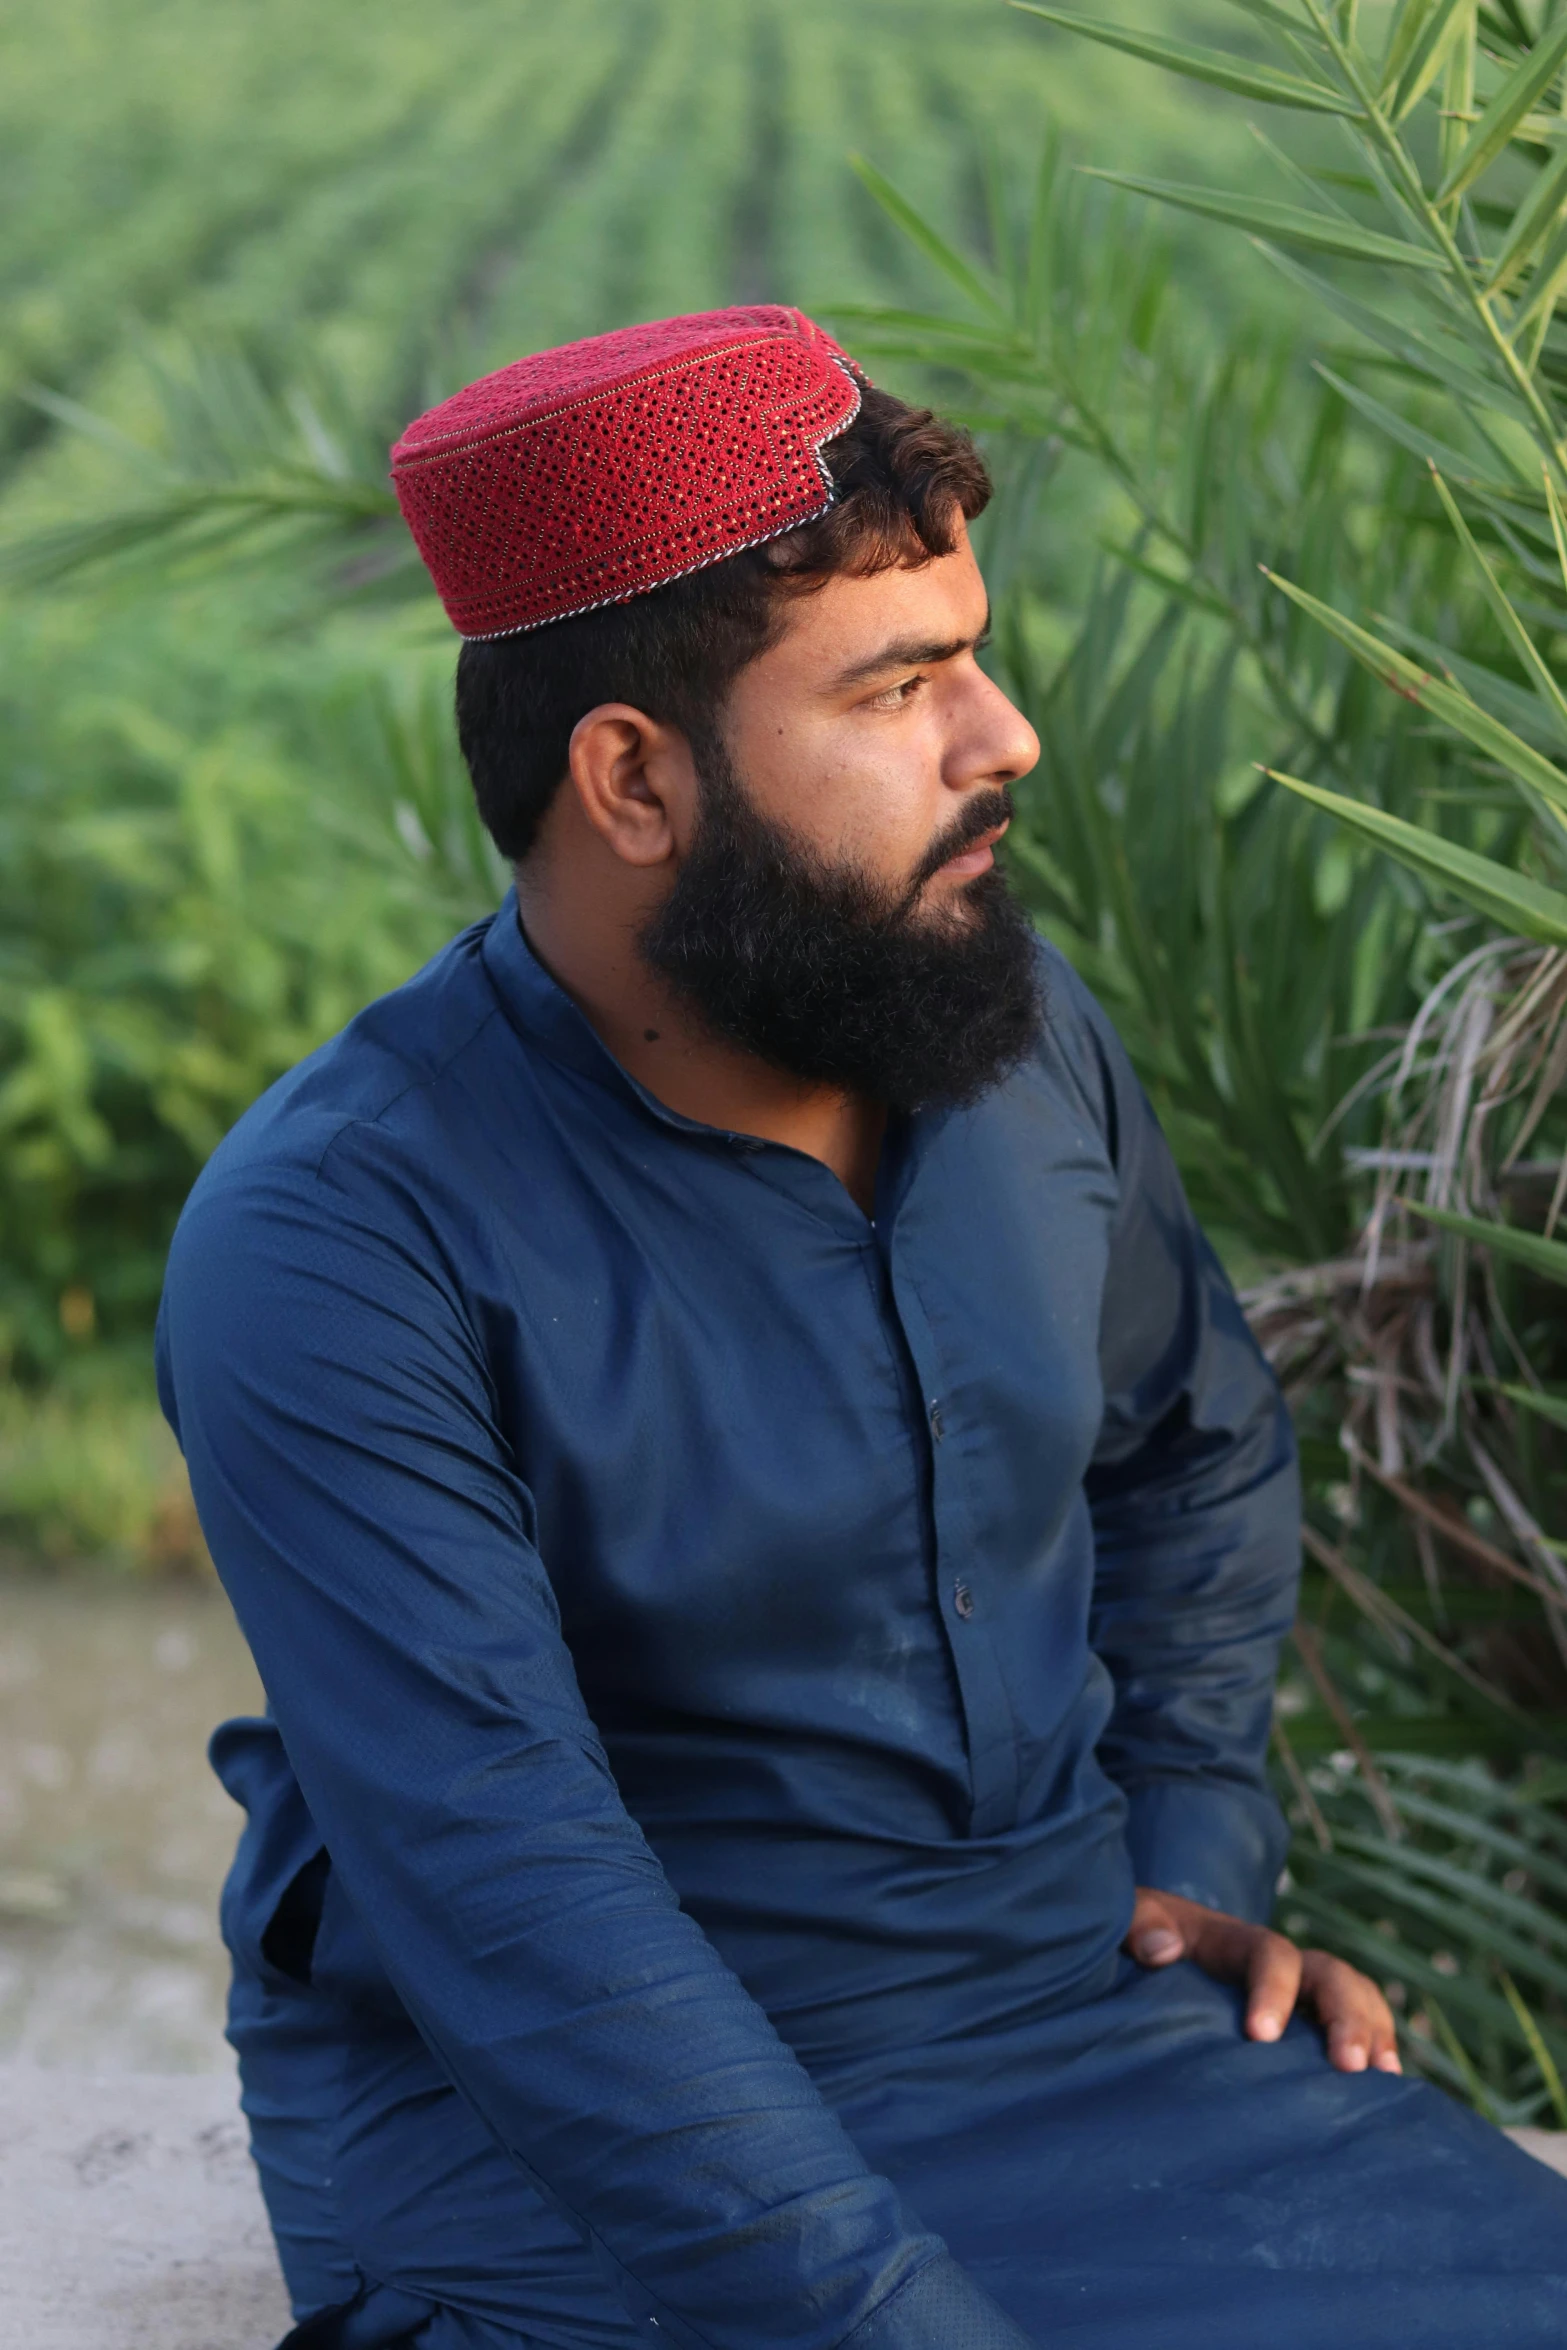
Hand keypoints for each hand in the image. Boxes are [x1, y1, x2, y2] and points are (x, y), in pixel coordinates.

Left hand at [1124, 1886, 1401, 2075]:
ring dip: (1373, 2032)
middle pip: (1330, 1975)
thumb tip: (1162, 1949)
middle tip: (1348, 2067)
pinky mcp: (1310, 2023)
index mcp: (1234, 1940)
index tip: (1260, 2036)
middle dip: (1345, 2017)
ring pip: (1355, 1997)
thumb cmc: (1137, 1944)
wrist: (1150, 1952)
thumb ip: (1137, 1925)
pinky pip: (1358, 2026)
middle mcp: (1281, 1963)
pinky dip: (1378, 2048)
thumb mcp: (1127, 1923)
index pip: (1269, 1953)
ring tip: (1382, 2079)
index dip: (1272, 1989)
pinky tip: (1389, 2088)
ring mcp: (1302, 1993)